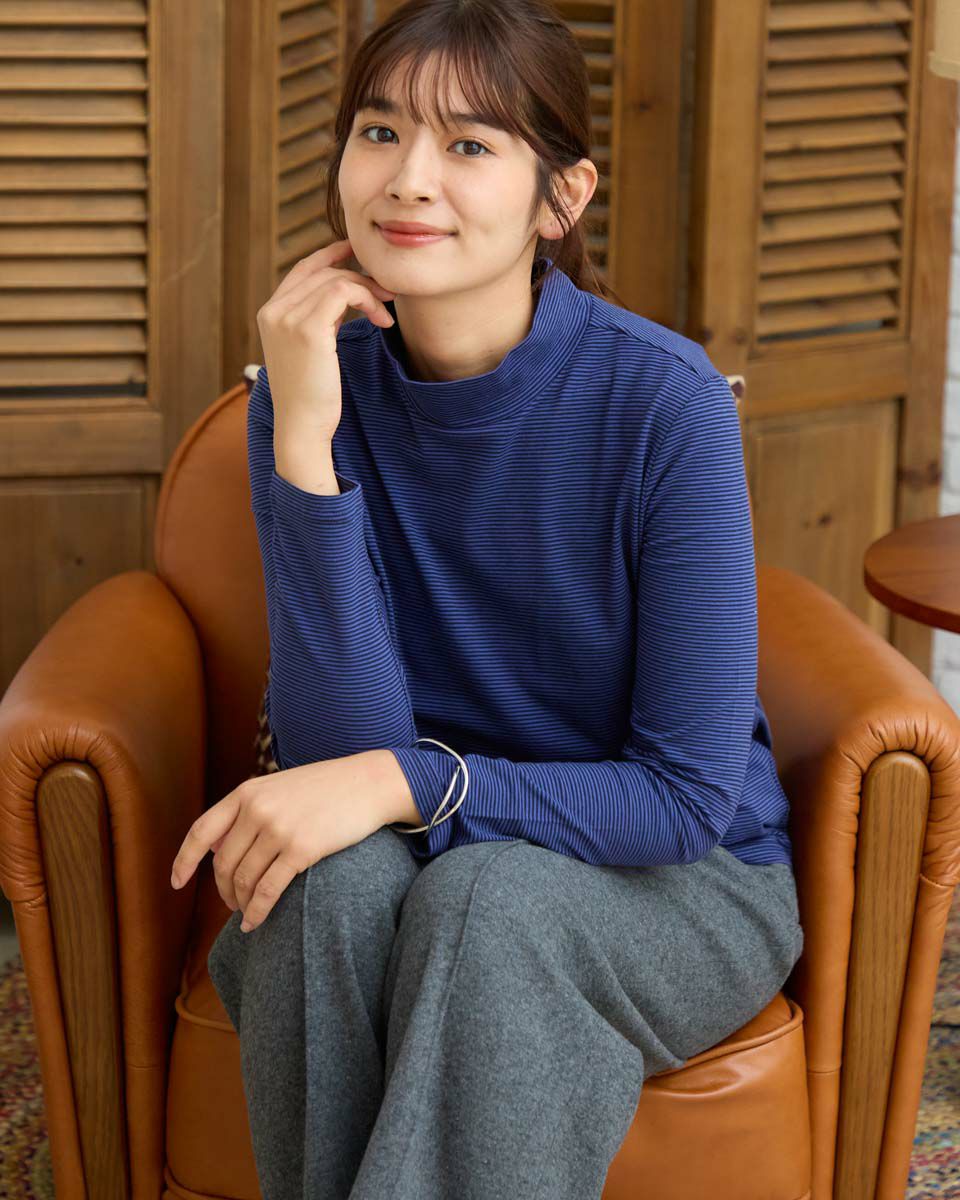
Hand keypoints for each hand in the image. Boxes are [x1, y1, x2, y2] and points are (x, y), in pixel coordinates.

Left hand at [169, 749, 397, 930]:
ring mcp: (278, 829)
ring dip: (241, 904)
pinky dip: (258, 912)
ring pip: (244, 880)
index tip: (177, 883)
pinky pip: (268, 890)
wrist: (370, 783)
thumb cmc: (327, 788)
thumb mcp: (279, 788)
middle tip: (232, 905)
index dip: (184, 860)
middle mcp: (256, 809)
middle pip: (223, 864)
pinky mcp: (301, 849)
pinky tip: (255, 923)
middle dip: (223, 890)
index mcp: (247, 793)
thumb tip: (214, 846)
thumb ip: (248, 810)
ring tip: (247, 914)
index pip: (201, 831)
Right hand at [256, 237, 395, 440]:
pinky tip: (381, 320)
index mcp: (270, 313)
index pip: (302, 269)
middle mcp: (273, 310)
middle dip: (359, 276)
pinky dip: (368, 300)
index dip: (329, 255)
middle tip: (386, 292)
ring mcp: (287, 317)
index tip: (356, 252)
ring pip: (336, 279)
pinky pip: (344, 291)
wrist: (302, 426)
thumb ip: (320, 318)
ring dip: (368, 290)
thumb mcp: (311, 349)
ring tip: (386, 311)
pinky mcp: (307, 328)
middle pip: (321, 271)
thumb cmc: (311, 395)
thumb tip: (345, 295)